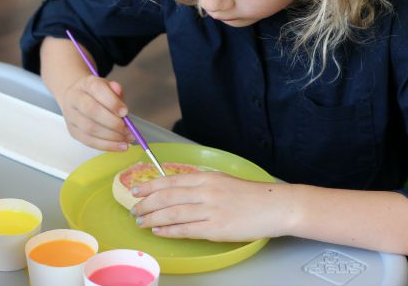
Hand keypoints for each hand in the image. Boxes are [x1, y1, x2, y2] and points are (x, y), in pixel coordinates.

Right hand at [59, 76, 135, 150]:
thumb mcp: (109, 87)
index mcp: (86, 84)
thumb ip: (116, 90)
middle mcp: (74, 98)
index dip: (112, 102)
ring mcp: (71, 116)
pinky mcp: (73, 131)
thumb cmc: (98, 94)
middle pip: (91, 111)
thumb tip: (119, 91)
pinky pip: (89, 141)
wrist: (78, 99)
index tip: (126, 112)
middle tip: (127, 129)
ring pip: (90, 129)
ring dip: (112, 136)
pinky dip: (107, 146)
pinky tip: (121, 146)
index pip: (97, 89)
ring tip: (127, 138)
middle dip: (112, 122)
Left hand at [131, 172, 294, 240]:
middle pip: (167, 197)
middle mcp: (206, 192)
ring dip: (152, 218)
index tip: (135, 190)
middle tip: (134, 209)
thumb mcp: (223, 181)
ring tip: (141, 222)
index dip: (150, 186)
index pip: (170, 180)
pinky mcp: (216, 229)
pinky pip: (186, 230)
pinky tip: (159, 231)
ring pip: (172, 213)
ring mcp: (210, 211)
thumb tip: (179, 189)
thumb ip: (202, 184)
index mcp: (207, 178)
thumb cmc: (250, 195)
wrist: (273, 206)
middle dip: (146, 204)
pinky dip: (169, 230)